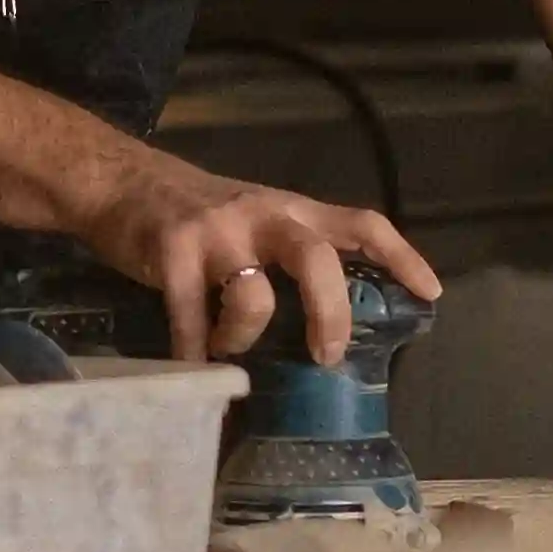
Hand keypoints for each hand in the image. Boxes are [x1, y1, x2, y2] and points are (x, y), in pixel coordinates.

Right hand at [80, 159, 439, 366]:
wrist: (121, 182)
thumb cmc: (198, 213)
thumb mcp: (258, 219)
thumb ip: (294, 254)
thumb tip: (333, 322)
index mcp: (292, 210)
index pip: (362, 224)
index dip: (402, 257)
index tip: (431, 294)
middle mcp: (262, 216)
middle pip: (317, 259)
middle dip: (331, 312)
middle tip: (326, 354)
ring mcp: (216, 233)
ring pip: (255, 296)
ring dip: (245, 336)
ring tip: (229, 350)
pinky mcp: (171, 251)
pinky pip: (189, 318)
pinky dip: (195, 354)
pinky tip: (193, 369)